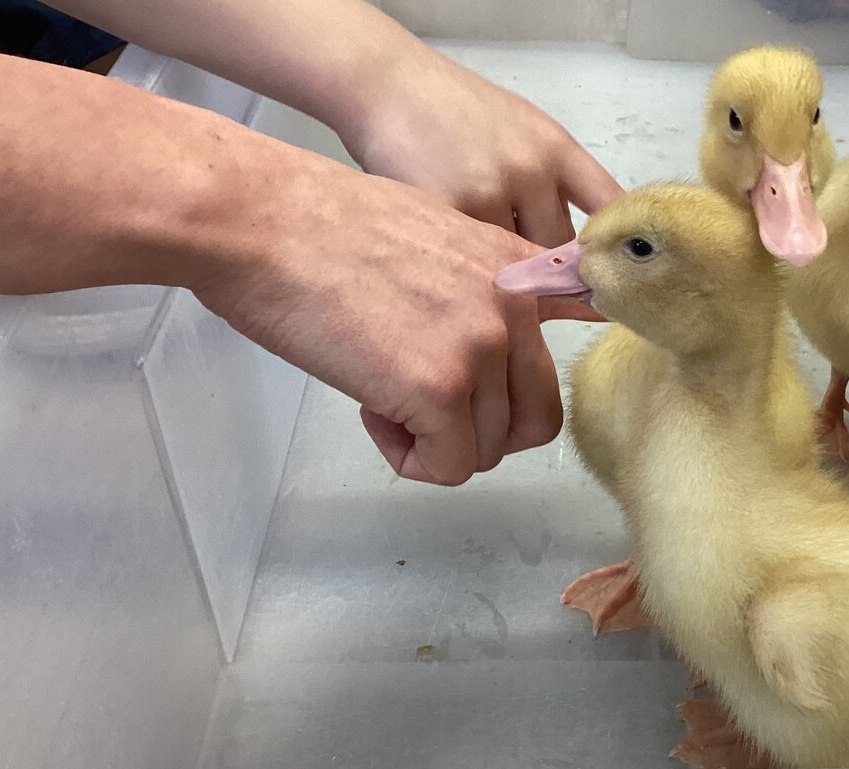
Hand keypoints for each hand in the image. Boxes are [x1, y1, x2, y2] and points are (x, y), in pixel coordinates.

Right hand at [192, 156, 565, 485]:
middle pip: (538, 415)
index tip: (548, 378)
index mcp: (516, 267)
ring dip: (436, 442)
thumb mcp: (431, 236)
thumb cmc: (319, 228)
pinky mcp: (440, 390)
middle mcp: (515, 308)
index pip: (587, 317)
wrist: (260, 222)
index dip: (567, 352)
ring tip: (380, 394)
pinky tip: (372, 413)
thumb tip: (481, 341)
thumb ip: (476, 288)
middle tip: (424, 409)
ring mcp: (482, 349)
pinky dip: (411, 460)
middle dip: (482, 429)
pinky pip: (450, 466)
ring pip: (489, 448)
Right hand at [345, 48, 622, 246]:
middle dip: (543, 262)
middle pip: (559, 249)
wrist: (388, 86)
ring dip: (498, 263)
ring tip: (475, 244)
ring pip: (513, 261)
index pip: (609, 206)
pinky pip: (471, 260)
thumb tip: (583, 250)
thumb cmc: (456, 112)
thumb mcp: (523, 131)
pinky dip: (464, 261)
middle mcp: (530, 168)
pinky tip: (450, 244)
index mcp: (556, 149)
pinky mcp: (447, 212)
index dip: (616, 247)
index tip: (616, 273)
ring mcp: (489, 191)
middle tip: (515, 255)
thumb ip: (555, 184)